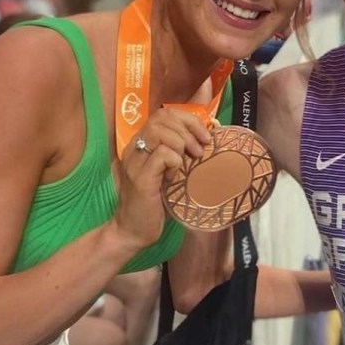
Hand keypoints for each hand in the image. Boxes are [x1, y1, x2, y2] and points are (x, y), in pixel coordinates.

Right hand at [111, 109, 210, 252]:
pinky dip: (175, 162)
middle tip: (199, 151)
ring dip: (181, 143)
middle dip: (188, 129)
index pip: (164, 113)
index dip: (188, 119)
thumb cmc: (156, 202)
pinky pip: (161, 155)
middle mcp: (134, 148)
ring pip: (158, 132)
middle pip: (161, 117)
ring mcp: (135, 162)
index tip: (205, 136)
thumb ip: (183, 152)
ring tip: (189, 162)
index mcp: (141, 143)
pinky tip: (174, 177)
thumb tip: (210, 134)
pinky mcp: (140, 179)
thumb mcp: (172, 171)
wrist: (134, 231)